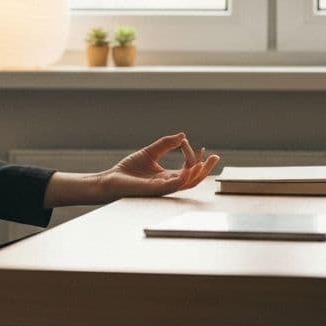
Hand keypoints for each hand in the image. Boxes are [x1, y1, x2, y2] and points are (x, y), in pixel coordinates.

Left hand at [99, 133, 219, 200]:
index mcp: (168, 176)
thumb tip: (182, 135)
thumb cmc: (129, 170)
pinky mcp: (153, 190)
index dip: (193, 157)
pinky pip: (171, 187)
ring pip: (186, 185)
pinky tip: (187, 171)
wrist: (111, 179)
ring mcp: (162, 188)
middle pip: (193, 180)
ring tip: (203, 163)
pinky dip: (181, 180)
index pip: (188, 169)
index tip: (189, 143)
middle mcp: (168, 184)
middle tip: (215, 157)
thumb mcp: (150, 152)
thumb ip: (165, 144)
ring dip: (196, 174)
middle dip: (206, 170)